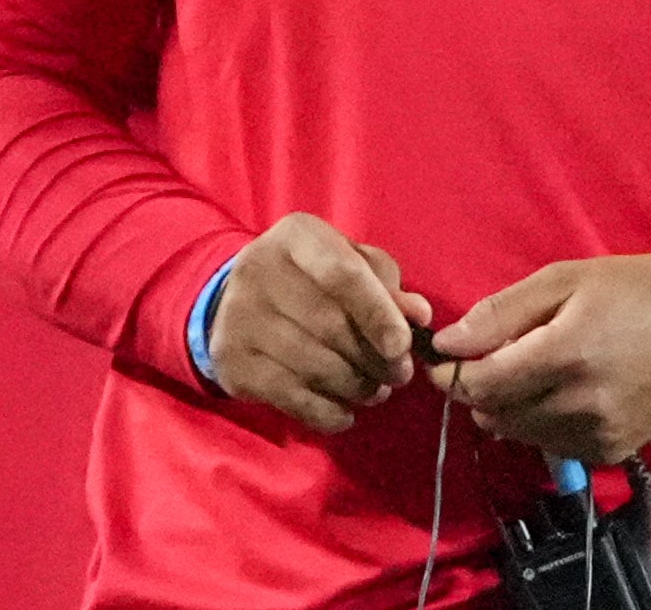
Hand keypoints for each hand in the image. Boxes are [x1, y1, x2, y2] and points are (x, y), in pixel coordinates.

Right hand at [209, 213, 433, 435]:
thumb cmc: (310, 279)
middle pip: (331, 325)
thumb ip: (386, 286)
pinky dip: (327, 412)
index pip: (343, 274)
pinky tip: (345, 413)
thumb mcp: (349, 265)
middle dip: (374, 359)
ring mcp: (239, 317)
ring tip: (375, 391)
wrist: (235, 301)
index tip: (402, 345)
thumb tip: (418, 315)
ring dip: (355, 387)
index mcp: (297, 237)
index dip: (377, 312)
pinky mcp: (232, 361)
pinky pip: (291, 397)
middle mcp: (260, 270)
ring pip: (313, 366)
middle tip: (398, 375)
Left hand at [433, 252, 650, 465]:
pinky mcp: (614, 453)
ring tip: (532, 368)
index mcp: (566, 355)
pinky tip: (564, 389)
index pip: (481, 386)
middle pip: (494, 414)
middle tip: (493, 356)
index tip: (443, 360)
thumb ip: (502, 312)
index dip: (451, 376)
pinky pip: (553, 444)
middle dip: (480, 389)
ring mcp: (599, 436)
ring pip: (520, 434)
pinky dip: (543, 421)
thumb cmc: (639, 288)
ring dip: (510, 407)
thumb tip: (448, 342)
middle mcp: (580, 405)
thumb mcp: (566, 279)